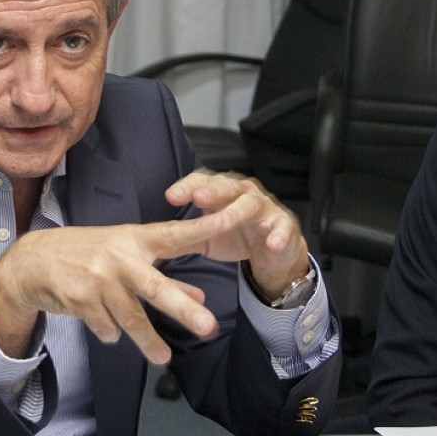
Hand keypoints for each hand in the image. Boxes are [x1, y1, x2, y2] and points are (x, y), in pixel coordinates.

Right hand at [0, 218, 220, 365]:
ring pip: (130, 317)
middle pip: (155, 286)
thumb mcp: (122, 255)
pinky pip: (106, 327)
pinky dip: (109, 332)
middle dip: (182, 308)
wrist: (32, 262)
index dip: (204, 226)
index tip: (232, 217)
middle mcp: (118, 257)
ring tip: (162, 358)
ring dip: (147, 340)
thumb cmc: (84, 253)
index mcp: (133, 239)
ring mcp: (98, 279)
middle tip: (207, 326)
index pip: (175, 233)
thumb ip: (163, 275)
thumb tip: (200, 298)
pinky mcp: (80, 300)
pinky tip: (104, 325)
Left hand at [165, 170, 309, 299]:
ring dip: (237, 212)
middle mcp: (242, 193)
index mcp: (221, 192)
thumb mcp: (206, 237)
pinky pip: (282, 227)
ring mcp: (265, 207)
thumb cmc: (236, 236)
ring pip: (251, 204)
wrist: (271, 254)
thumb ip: (184, 234)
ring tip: (224, 221)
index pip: (202, 182)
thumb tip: (152, 238)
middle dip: (211, 191)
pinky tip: (271, 243)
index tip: (170, 197)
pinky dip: (278, 235)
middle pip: (226, 186)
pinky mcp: (284, 225)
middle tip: (197, 198)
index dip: (187, 186)